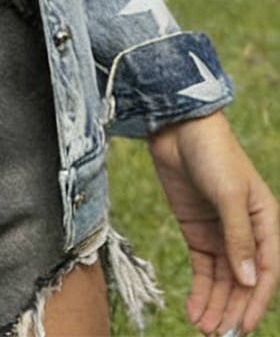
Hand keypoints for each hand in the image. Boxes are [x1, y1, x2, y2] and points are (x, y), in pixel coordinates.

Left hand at [146, 109, 277, 335]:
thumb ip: (237, 237)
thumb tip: (247, 280)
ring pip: (223, 281)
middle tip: (217, 336)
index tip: (243, 328)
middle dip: (232, 310)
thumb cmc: (213, 154)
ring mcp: (221, 234)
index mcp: (267, 224)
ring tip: (203, 329)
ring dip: (215, 305)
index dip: (255, 302)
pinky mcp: (197, 231)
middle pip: (243, 282)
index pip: (266, 273)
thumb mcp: (229, 194)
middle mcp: (247, 234)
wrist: (178, 128)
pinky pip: (203, 269)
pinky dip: (200, 290)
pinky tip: (194, 309)